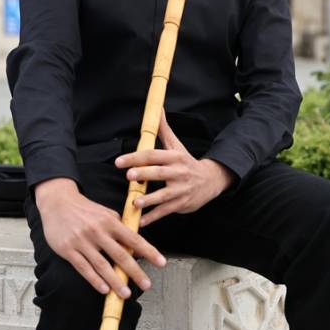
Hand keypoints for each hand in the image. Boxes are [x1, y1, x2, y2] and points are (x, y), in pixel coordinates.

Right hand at [33, 177, 166, 298]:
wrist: (58, 202)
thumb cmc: (85, 210)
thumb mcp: (106, 214)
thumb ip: (120, 228)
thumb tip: (136, 245)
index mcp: (110, 222)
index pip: (134, 239)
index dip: (149, 252)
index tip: (161, 262)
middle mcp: (98, 232)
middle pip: (120, 255)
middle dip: (135, 272)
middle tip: (147, 285)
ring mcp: (82, 242)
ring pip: (102, 265)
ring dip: (115, 281)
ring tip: (126, 294)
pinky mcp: (68, 250)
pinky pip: (84, 268)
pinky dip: (95, 280)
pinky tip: (104, 289)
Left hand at [114, 110, 234, 226]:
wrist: (210, 180)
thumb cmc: (186, 162)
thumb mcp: (176, 145)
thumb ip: (163, 129)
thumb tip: (157, 109)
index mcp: (174, 156)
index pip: (153, 155)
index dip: (136, 157)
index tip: (119, 161)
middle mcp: (179, 172)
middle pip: (159, 172)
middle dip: (145, 174)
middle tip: (129, 176)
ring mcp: (181, 189)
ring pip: (164, 195)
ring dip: (149, 199)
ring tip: (135, 202)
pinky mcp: (182, 204)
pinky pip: (166, 210)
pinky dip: (153, 217)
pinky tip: (141, 220)